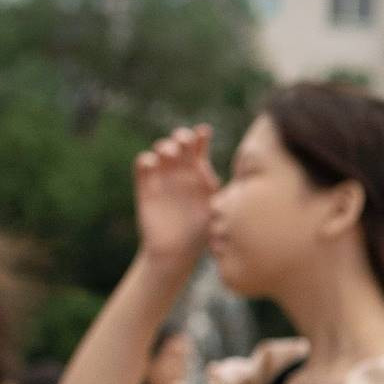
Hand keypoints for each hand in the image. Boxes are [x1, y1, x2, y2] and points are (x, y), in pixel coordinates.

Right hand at [133, 124, 219, 274]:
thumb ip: (222, 191)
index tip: (204, 132)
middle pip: (179, 143)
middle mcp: (181, 171)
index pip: (199, 147)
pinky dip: (146, 160)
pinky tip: (153, 163)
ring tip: (171, 153)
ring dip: (164, 146)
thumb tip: (241, 178)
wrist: (177, 251)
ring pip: (160, 150)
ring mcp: (163, 177)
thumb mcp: (216, 208)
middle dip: (181, 136)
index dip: (200, 136)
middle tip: (185, 142)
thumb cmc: (201, 231)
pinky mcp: (145, 186)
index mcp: (199, 172)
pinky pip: (142, 165)